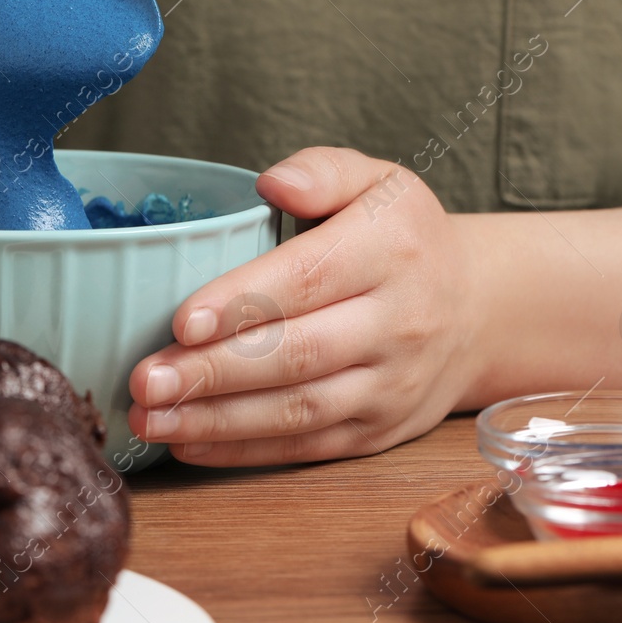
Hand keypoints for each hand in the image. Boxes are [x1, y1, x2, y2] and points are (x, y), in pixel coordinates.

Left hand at [127, 147, 487, 466]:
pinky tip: (186, 443)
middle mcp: (399, 322)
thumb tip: (273, 182)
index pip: (310, 279)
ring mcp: (391, 385)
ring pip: (299, 410)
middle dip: (215, 372)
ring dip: (218, 420)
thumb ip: (323, 171)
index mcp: (391, 249)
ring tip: (151, 417)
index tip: (180, 320)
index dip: (242, 302)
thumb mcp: (378, 182)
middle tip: (145, 379)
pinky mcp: (378, 430)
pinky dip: (243, 451)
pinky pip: (307, 446)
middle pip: (298, 353)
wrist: (476, 309)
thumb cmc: (402, 237)